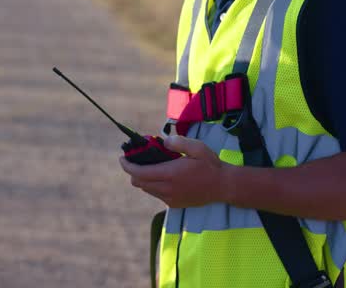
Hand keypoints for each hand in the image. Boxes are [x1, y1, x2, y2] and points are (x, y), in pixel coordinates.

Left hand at [118, 133, 234, 208]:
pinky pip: (156, 195)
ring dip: (143, 178)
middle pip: (139, 182)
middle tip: (137, 159)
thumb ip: (178, 142)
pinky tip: (163, 176)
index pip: (139, 173)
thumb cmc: (210, 165)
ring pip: (146, 189)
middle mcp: (167, 189)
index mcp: (170, 174)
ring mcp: (170, 199)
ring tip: (151, 166)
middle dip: (133, 171)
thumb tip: (163, 142)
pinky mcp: (174, 204)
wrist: (223, 186)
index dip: (127, 166)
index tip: (122, 158)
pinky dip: (154, 185)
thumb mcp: (197, 147)